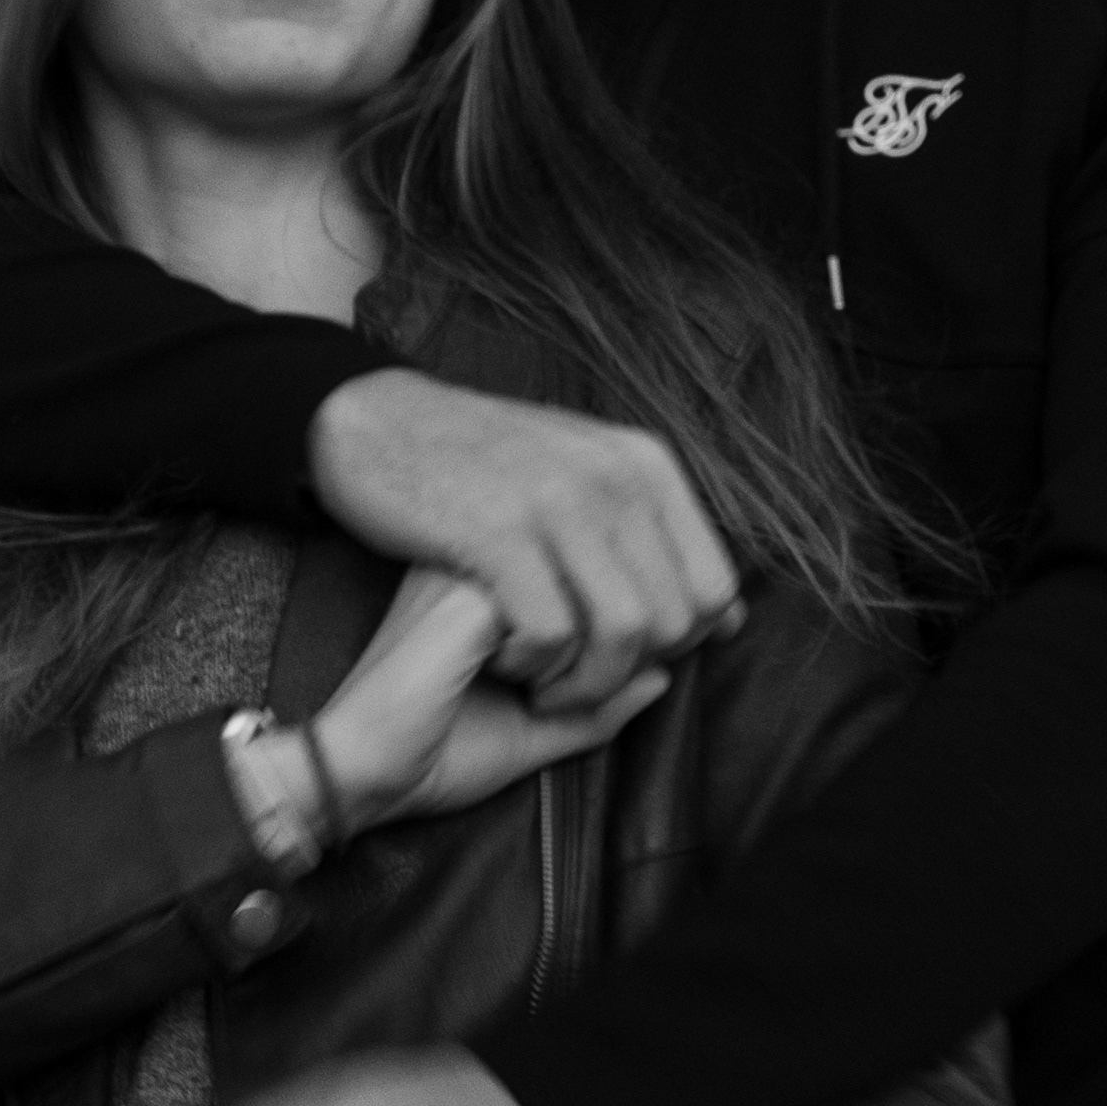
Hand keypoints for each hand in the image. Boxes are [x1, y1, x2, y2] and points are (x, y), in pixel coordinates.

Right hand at [303, 573, 666, 833]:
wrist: (358, 769)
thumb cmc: (438, 746)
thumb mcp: (541, 723)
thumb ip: (605, 700)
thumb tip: (667, 673)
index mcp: (526, 567)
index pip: (634, 571)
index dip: (650, 630)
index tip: (609, 677)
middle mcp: (514, 547)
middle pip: (634, 583)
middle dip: (626, 657)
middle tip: (562, 694)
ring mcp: (491, 557)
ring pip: (606, 601)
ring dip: (589, 668)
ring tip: (529, 689)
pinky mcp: (474, 585)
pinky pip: (562, 622)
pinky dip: (546, 669)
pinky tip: (488, 673)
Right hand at [309, 369, 739, 708]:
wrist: (378, 421)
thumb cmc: (481, 464)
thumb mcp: (584, 473)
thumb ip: (653, 537)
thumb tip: (728, 616)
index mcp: (648, 464)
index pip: (715, 588)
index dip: (680, 644)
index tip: (628, 660)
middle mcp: (618, 477)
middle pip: (676, 622)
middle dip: (630, 672)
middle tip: (578, 680)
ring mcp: (560, 502)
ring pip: (624, 634)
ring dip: (584, 683)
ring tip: (544, 684)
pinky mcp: (499, 532)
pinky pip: (552, 633)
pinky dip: (533, 667)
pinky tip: (502, 658)